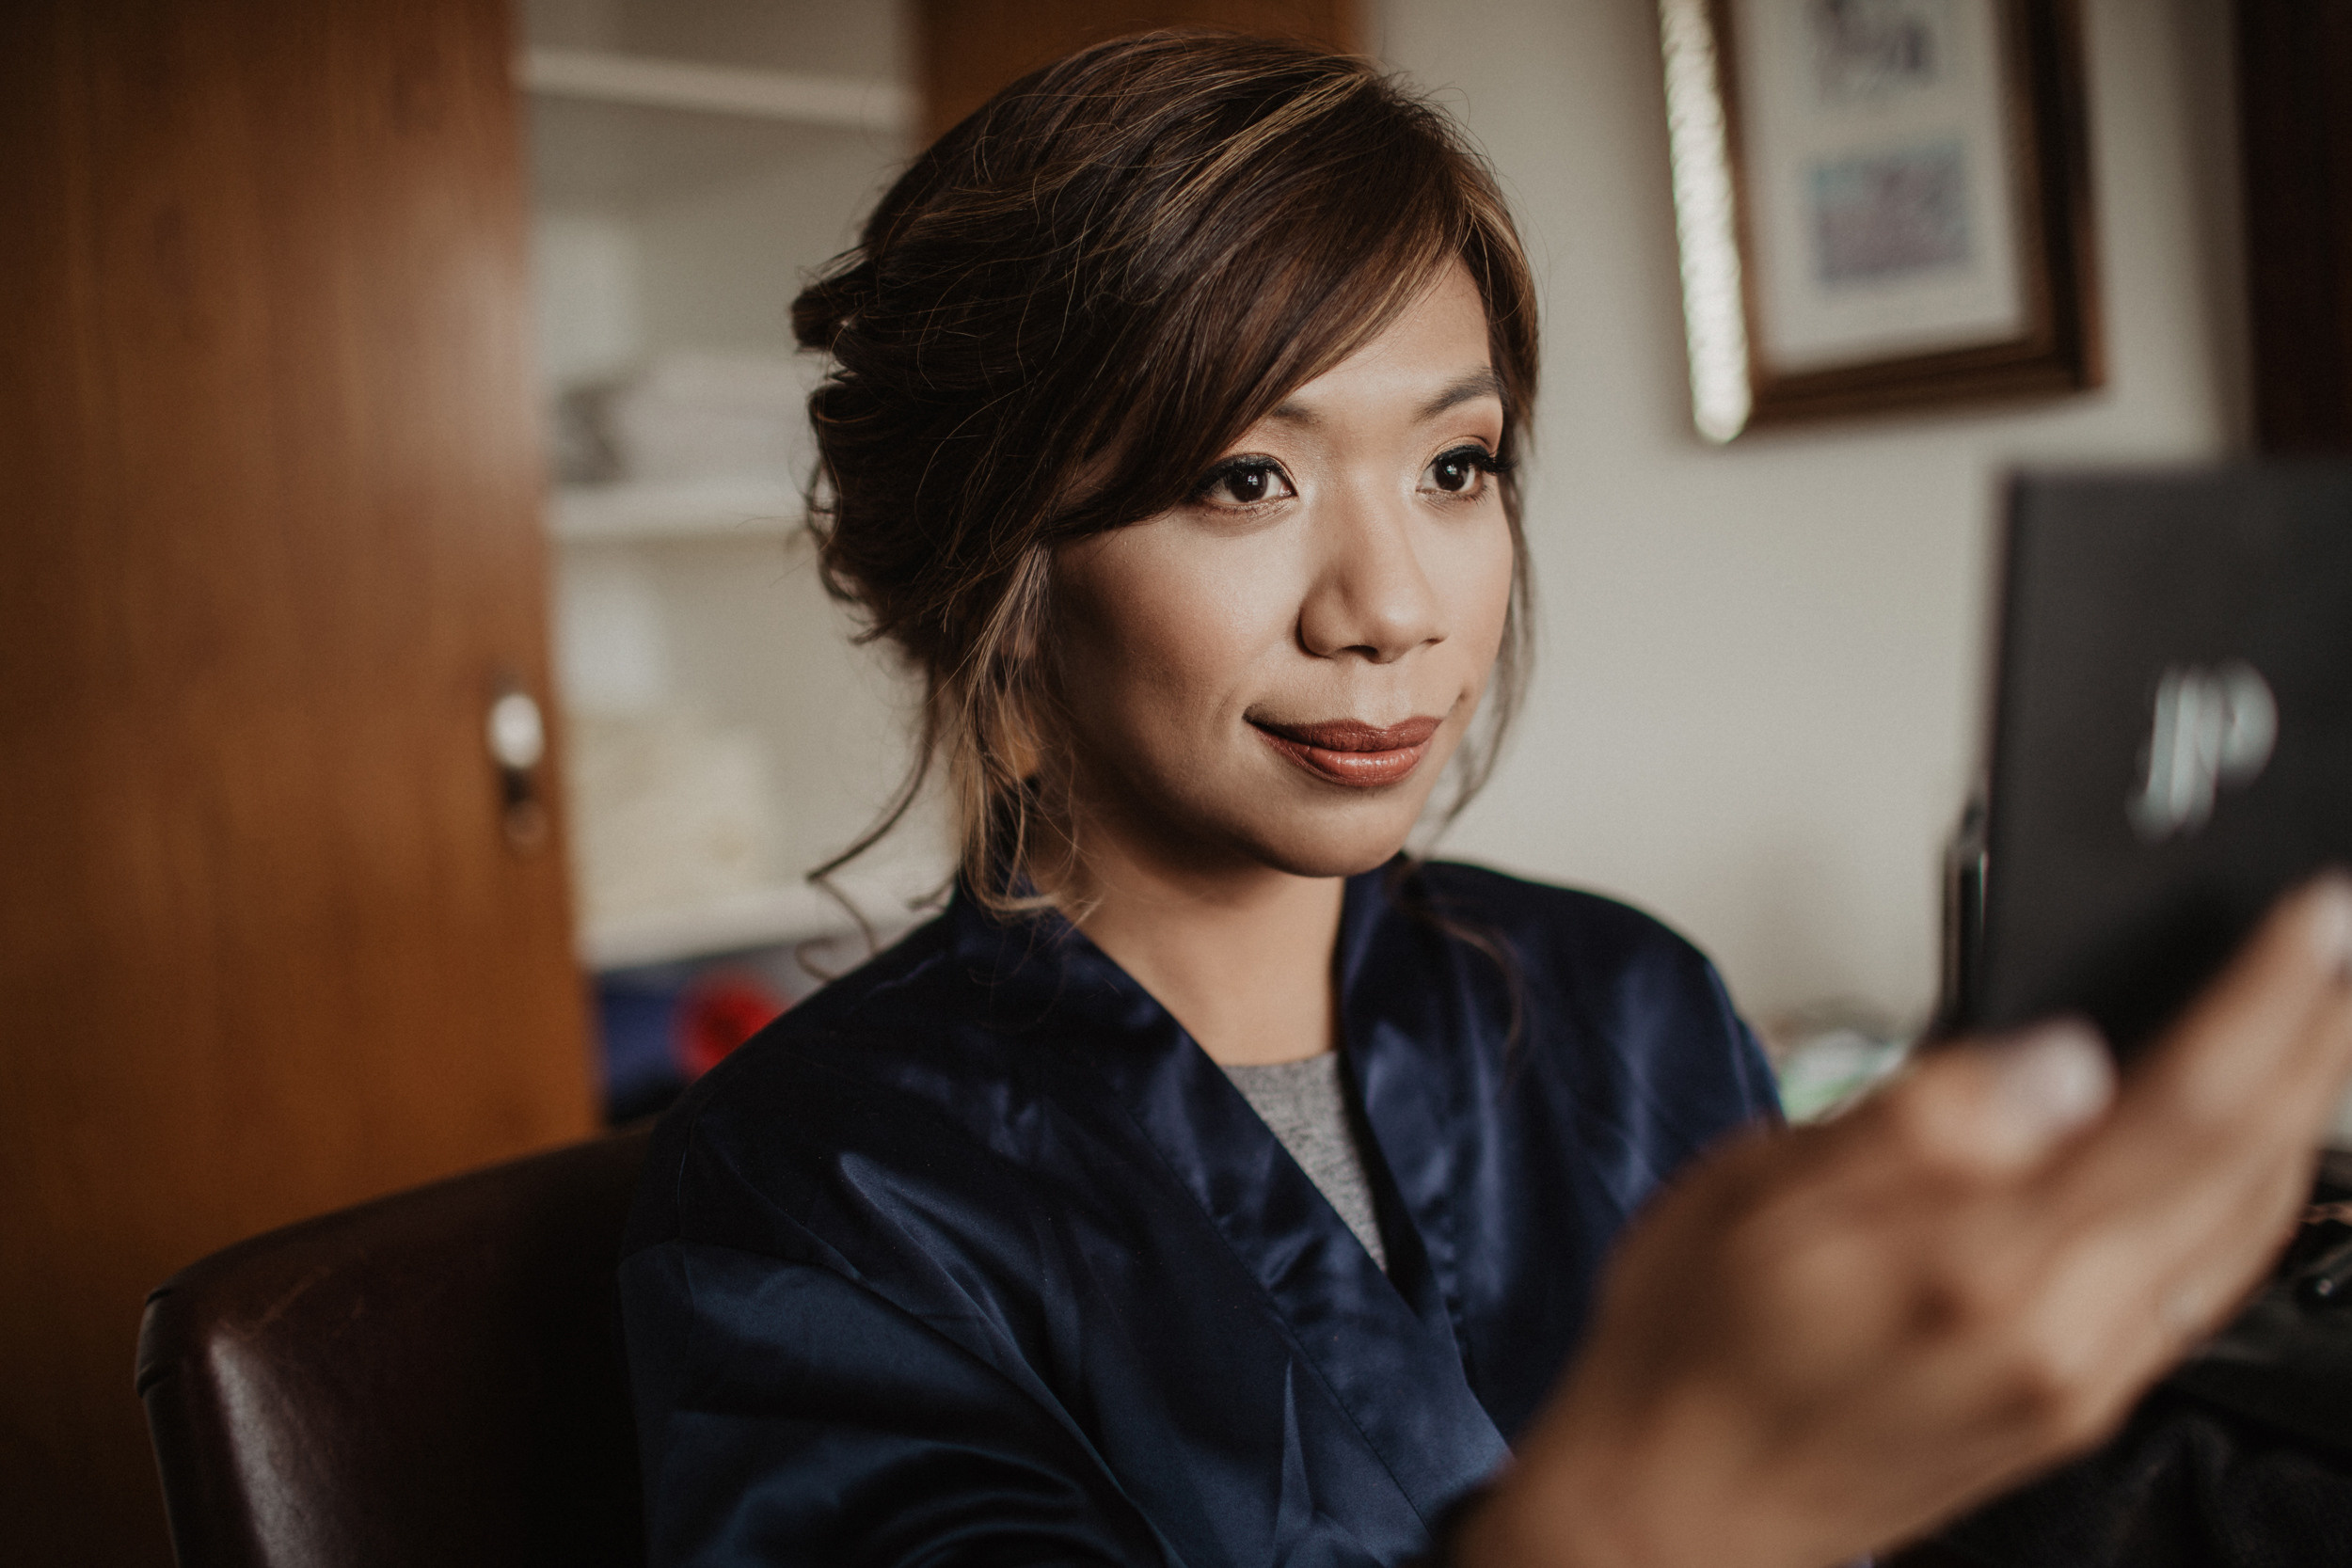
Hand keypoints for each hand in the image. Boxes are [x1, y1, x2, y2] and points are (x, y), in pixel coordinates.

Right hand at [1457, 875, 2351, 1567]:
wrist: (1681, 1504)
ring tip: (2323, 1019)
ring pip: (2245, 1224)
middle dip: (2316, 1037)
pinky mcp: (2080, 1400)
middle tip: (2348, 943)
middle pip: (2245, 1164)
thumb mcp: (1757, 1193)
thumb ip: (1917, 1121)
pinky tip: (2247, 1149)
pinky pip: (2210, 1279)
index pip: (2179, 1108)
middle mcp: (2062, 1331)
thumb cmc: (1696, 1341)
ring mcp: (2084, 1374)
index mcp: (1982, 1262)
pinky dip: (2254, 1191)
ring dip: (2302, 1109)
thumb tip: (2058, 1057)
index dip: (2264, 1000)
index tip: (2317, 918)